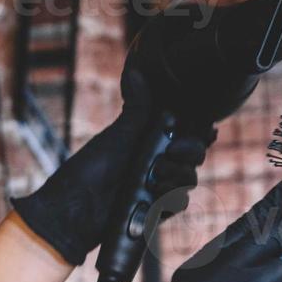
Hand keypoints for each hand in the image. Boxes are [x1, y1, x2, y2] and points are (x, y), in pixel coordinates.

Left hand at [9, 68, 213, 266]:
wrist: (78, 208)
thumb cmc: (92, 167)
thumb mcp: (119, 134)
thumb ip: (137, 108)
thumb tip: (135, 72)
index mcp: (150, 140)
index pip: (185, 131)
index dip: (199, 129)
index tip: (203, 127)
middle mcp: (158, 162)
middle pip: (194, 153)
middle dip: (190, 149)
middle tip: (172, 150)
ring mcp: (158, 186)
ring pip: (189, 177)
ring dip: (179, 173)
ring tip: (157, 173)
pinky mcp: (157, 209)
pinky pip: (180, 202)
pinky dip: (173, 195)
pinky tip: (157, 192)